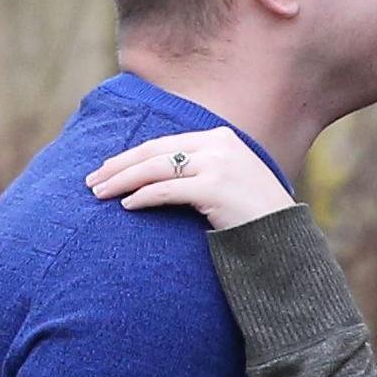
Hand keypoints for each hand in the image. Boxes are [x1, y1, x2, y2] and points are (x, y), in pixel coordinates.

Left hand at [86, 131, 294, 231]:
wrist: (284, 238)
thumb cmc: (254, 217)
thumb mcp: (230, 182)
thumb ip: (201, 172)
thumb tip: (159, 178)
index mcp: (221, 138)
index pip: (165, 144)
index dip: (132, 156)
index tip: (107, 169)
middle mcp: (218, 145)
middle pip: (155, 151)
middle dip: (119, 165)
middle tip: (92, 181)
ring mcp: (217, 164)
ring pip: (156, 168)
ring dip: (123, 180)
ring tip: (100, 194)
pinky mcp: (214, 188)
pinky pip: (167, 190)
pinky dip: (143, 196)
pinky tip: (126, 205)